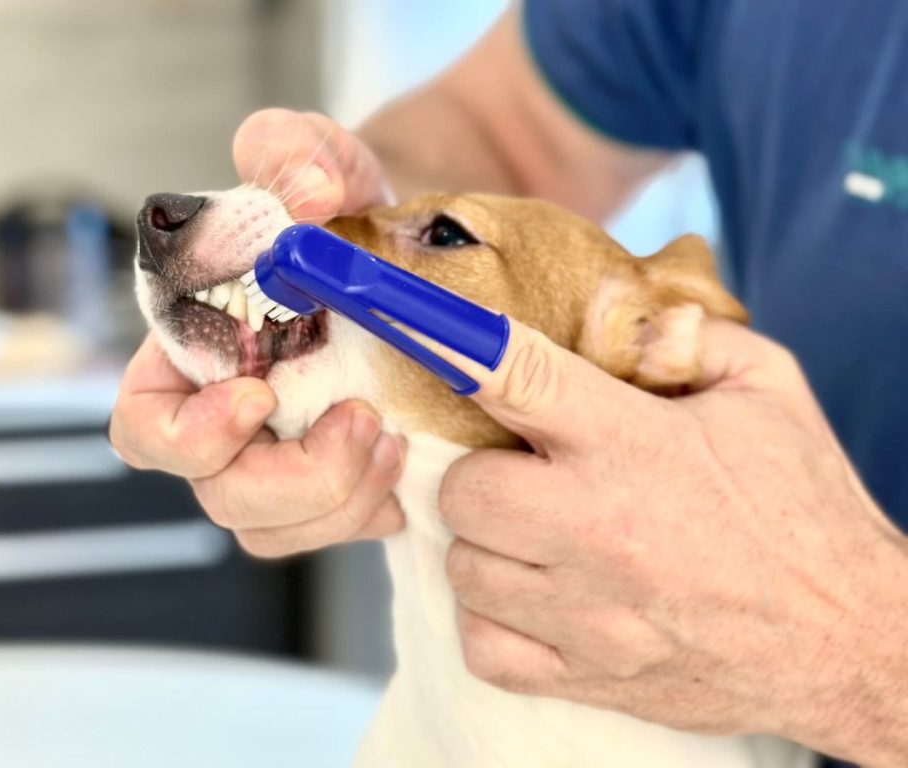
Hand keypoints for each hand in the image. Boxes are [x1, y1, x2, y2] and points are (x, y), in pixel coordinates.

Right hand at [110, 109, 403, 556]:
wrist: (406, 251)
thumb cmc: (342, 209)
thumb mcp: (320, 160)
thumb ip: (296, 153)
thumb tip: (310, 194)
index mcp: (193, 354)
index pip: (143, 426)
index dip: (186, 435)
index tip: (258, 397)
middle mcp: (223, 420)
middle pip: (217, 493)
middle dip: (294, 479)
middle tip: (365, 422)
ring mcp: (275, 460)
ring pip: (272, 529)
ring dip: (339, 502)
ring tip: (394, 442)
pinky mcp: (328, 486)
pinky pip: (329, 533)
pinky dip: (368, 515)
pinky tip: (406, 473)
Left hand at [437, 319, 907, 765]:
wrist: (848, 637)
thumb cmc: (806, 509)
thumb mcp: (768, 392)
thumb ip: (693, 337)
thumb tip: (624, 313)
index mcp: (638, 447)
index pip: (519, 379)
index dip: (456, 347)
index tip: (421, 331)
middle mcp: (601, 530)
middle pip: (464, 491)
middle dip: (479, 474)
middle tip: (520, 474)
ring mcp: (589, 614)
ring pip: (465, 569)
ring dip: (487, 547)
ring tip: (533, 536)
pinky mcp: (588, 676)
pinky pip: (485, 647)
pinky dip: (492, 620)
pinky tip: (531, 597)